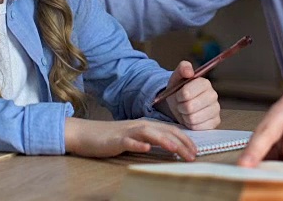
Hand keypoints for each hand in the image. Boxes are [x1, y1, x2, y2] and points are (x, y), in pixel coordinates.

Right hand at [64, 118, 197, 160]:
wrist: (86, 134)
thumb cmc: (112, 138)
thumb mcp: (136, 137)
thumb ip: (153, 139)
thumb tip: (173, 147)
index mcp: (147, 125)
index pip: (171, 130)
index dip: (185, 139)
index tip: (196, 151)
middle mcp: (140, 125)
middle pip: (164, 131)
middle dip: (181, 143)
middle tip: (193, 156)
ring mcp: (128, 132)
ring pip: (149, 133)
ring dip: (164, 141)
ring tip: (176, 149)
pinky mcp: (115, 140)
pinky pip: (128, 141)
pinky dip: (137, 143)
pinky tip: (145, 148)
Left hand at [161, 61, 220, 129]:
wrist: (180, 104)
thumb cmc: (179, 90)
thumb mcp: (177, 77)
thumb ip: (182, 69)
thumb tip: (189, 71)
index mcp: (204, 83)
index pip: (186, 93)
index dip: (178, 96)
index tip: (178, 95)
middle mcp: (213, 95)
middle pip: (189, 107)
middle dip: (181, 107)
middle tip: (181, 104)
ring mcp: (216, 109)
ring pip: (193, 118)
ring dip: (185, 117)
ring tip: (186, 111)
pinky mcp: (215, 122)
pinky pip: (198, 128)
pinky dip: (191, 125)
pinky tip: (191, 119)